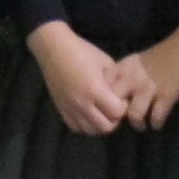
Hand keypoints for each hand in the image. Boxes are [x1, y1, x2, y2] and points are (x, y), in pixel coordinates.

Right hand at [26, 21, 128, 135]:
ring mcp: (70, 107)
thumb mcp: (105, 62)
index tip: (122, 99)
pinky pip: (75, 127)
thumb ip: (115, 80)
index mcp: (95, 89)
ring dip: (99, 124)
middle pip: (105, 127)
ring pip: (90, 130)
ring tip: (100, 112)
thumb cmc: (81, 51)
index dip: (123, 107)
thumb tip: (124, 93)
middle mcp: (82, 103)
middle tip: (113, 108)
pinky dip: (84, 125)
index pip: (117, 112)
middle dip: (114, 119)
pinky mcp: (61, 109)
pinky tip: (87, 114)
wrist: (54, 48)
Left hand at [113, 27, 178, 129]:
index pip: (105, 85)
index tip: (107, 105)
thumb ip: (126, 74)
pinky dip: (156, 123)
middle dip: (117, 114)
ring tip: (141, 126)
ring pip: (134, 114)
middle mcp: (133, 78)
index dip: (103, 96)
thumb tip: (117, 91)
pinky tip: (156, 124)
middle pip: (115, 101)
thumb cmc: (162, 54)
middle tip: (122, 120)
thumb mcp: (137, 61)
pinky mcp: (166, 97)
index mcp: (125, 67)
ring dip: (137, 124)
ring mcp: (149, 88)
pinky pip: (157, 117)